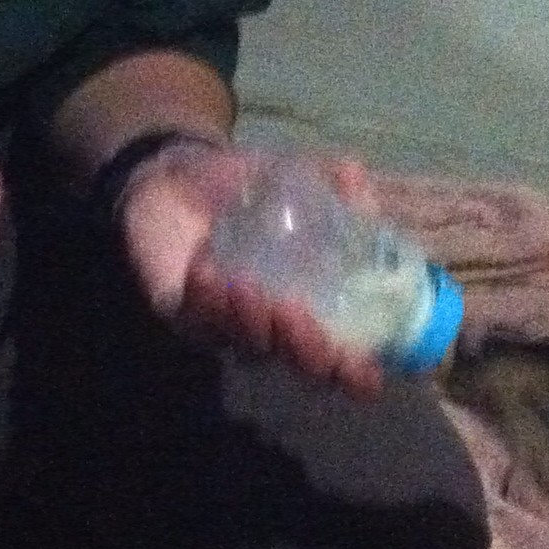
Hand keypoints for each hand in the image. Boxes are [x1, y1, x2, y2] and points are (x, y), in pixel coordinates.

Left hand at [119, 143, 385, 400]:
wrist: (180, 177)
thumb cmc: (250, 188)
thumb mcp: (299, 176)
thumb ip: (335, 182)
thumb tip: (357, 180)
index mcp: (314, 305)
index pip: (341, 357)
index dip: (356, 372)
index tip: (367, 372)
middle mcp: (274, 327)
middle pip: (296, 364)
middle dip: (304, 350)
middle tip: (299, 314)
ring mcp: (227, 325)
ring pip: (244, 346)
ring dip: (251, 323)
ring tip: (249, 287)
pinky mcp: (182, 314)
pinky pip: (195, 321)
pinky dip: (205, 300)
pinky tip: (209, 273)